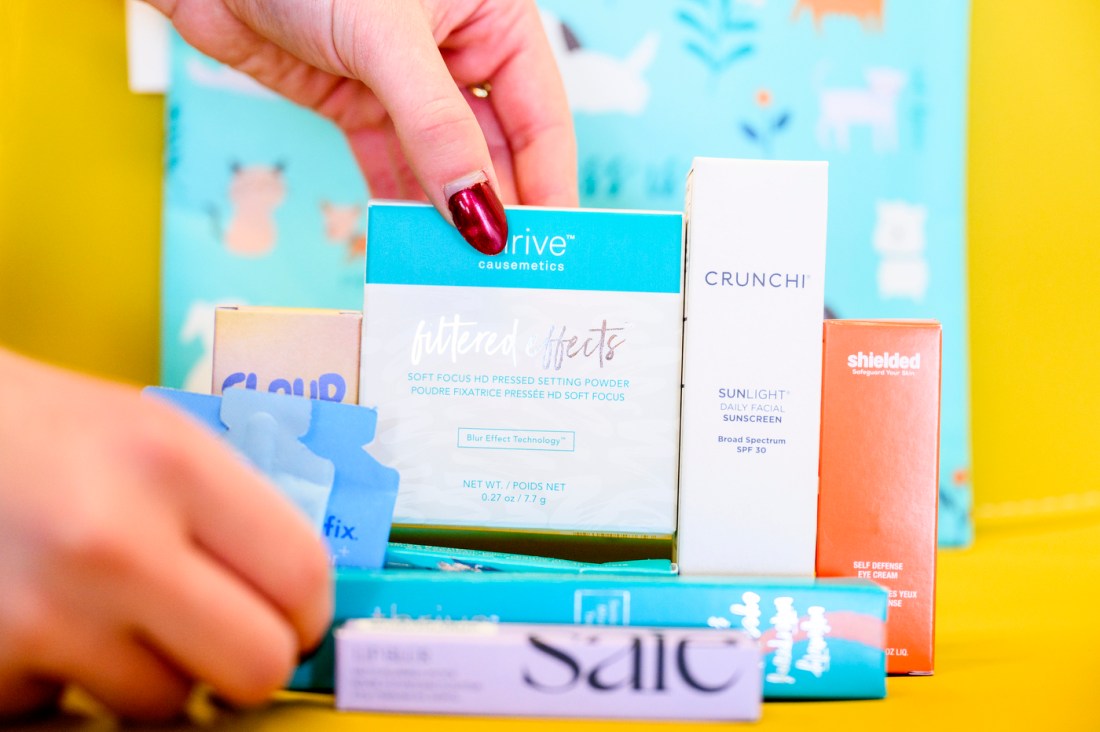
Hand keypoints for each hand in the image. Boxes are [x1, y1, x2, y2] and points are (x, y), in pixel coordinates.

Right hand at [0, 348, 331, 719]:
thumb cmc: (46, 434)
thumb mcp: (155, 436)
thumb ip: (233, 512)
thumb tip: (303, 601)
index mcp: (171, 464)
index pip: (301, 576)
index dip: (310, 610)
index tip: (297, 619)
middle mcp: (112, 542)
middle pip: (256, 663)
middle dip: (249, 659)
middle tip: (223, 638)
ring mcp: (44, 615)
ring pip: (166, 702)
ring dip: (152, 671)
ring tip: (112, 610)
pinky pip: (72, 710)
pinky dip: (70, 680)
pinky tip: (47, 621)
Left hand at [149, 0, 578, 253]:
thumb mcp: (387, 40)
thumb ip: (438, 129)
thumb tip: (481, 214)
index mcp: (495, 21)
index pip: (541, 118)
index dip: (548, 185)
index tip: (552, 248)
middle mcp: (460, 54)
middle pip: (497, 151)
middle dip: (500, 213)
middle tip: (506, 279)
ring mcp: (407, 85)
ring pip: (444, 167)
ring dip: (449, 220)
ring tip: (460, 276)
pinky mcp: (358, 105)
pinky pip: (392, 168)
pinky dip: (400, 207)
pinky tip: (413, 247)